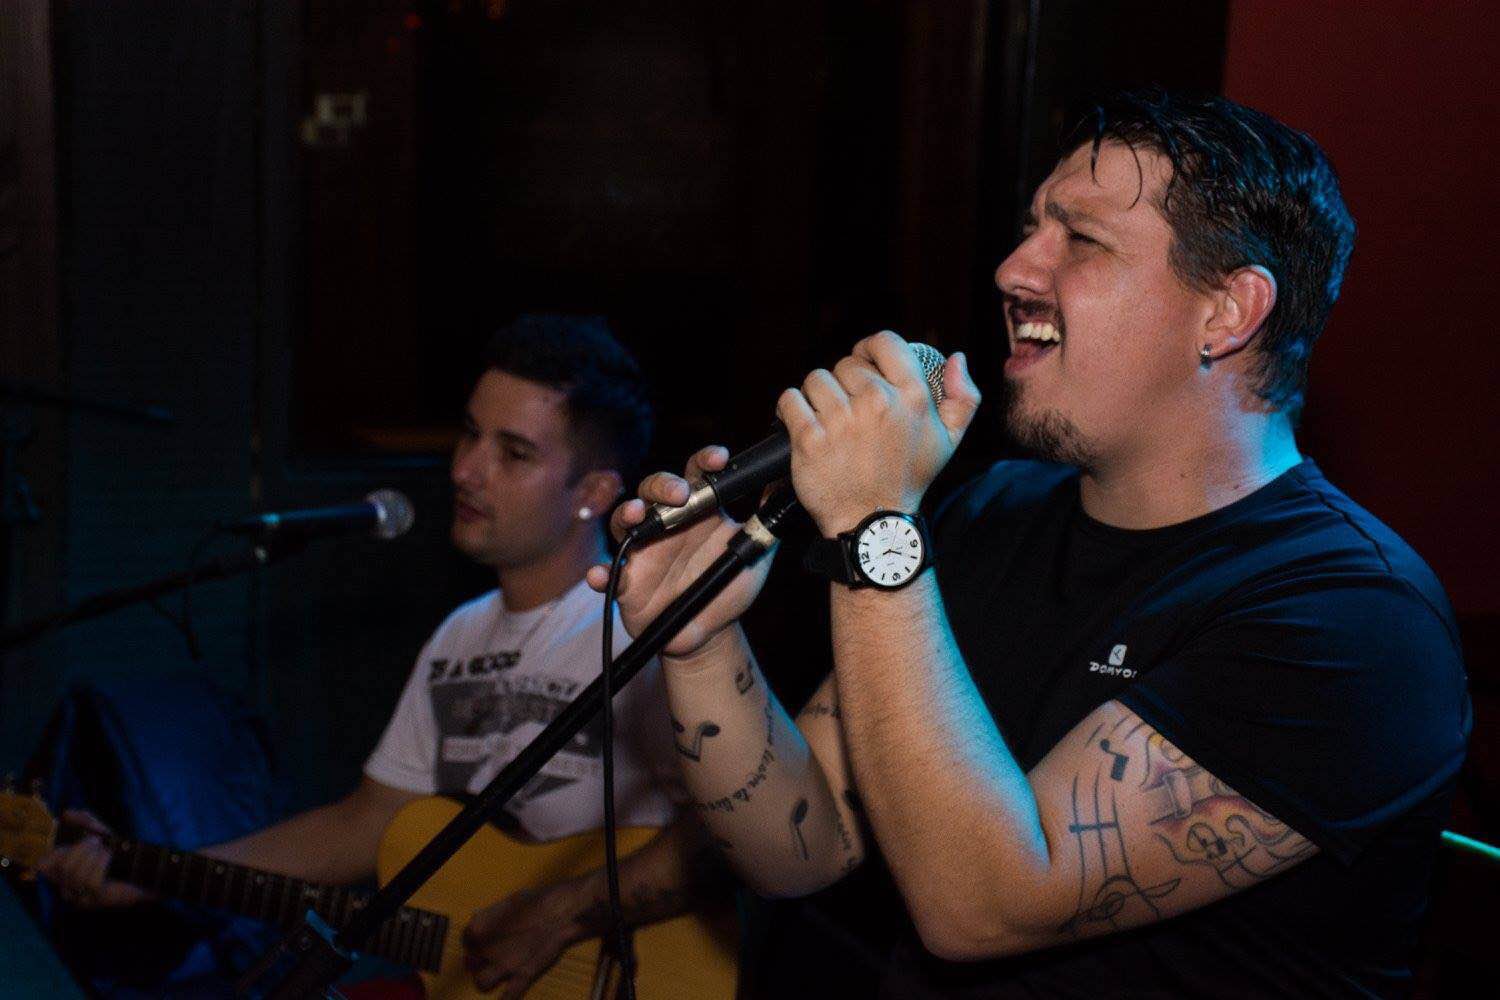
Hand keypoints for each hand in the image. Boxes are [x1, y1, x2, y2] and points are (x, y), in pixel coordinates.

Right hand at [34, 810, 152, 908]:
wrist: (145, 872)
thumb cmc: (119, 854)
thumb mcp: (101, 834)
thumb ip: (85, 822)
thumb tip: (67, 812)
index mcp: (64, 872)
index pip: (43, 867)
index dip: (52, 853)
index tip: (68, 843)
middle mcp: (68, 887)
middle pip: (62, 868)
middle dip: (79, 850)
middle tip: (95, 841)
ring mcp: (81, 896)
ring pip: (75, 875)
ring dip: (91, 856)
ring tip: (105, 850)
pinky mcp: (97, 900)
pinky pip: (91, 883)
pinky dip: (100, 865)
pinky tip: (108, 856)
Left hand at [462, 877, 595, 998]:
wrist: (561, 911)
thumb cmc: (537, 901)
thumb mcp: (509, 901)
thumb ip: (491, 914)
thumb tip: (478, 919)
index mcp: (480, 928)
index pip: (465, 939)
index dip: (473, 941)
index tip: (480, 941)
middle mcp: (486, 949)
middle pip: (471, 962)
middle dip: (478, 961)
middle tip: (488, 957)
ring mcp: (503, 965)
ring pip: (482, 982)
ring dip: (486, 980)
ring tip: (494, 976)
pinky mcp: (522, 976)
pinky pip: (508, 997)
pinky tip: (506, 999)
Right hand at [586, 445, 776, 658]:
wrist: (710, 633)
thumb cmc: (730, 586)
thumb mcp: (755, 553)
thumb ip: (766, 522)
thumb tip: (786, 486)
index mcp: (697, 512)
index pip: (696, 476)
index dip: (704, 462)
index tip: (718, 458)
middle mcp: (667, 524)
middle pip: (654, 490)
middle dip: (664, 485)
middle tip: (680, 492)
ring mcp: (643, 550)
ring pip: (625, 521)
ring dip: (628, 513)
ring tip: (638, 514)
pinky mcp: (627, 582)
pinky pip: (608, 575)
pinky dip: (600, 574)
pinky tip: (600, 575)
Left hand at [776, 331, 979, 534]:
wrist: (873, 521)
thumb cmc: (908, 478)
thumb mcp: (950, 439)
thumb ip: (963, 396)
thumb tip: (957, 358)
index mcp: (912, 397)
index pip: (884, 341)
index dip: (869, 349)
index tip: (863, 364)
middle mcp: (877, 403)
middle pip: (845, 364)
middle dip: (844, 382)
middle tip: (849, 409)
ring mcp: (841, 420)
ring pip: (816, 379)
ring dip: (818, 396)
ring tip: (828, 420)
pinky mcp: (810, 438)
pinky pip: (791, 400)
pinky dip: (792, 409)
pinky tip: (804, 424)